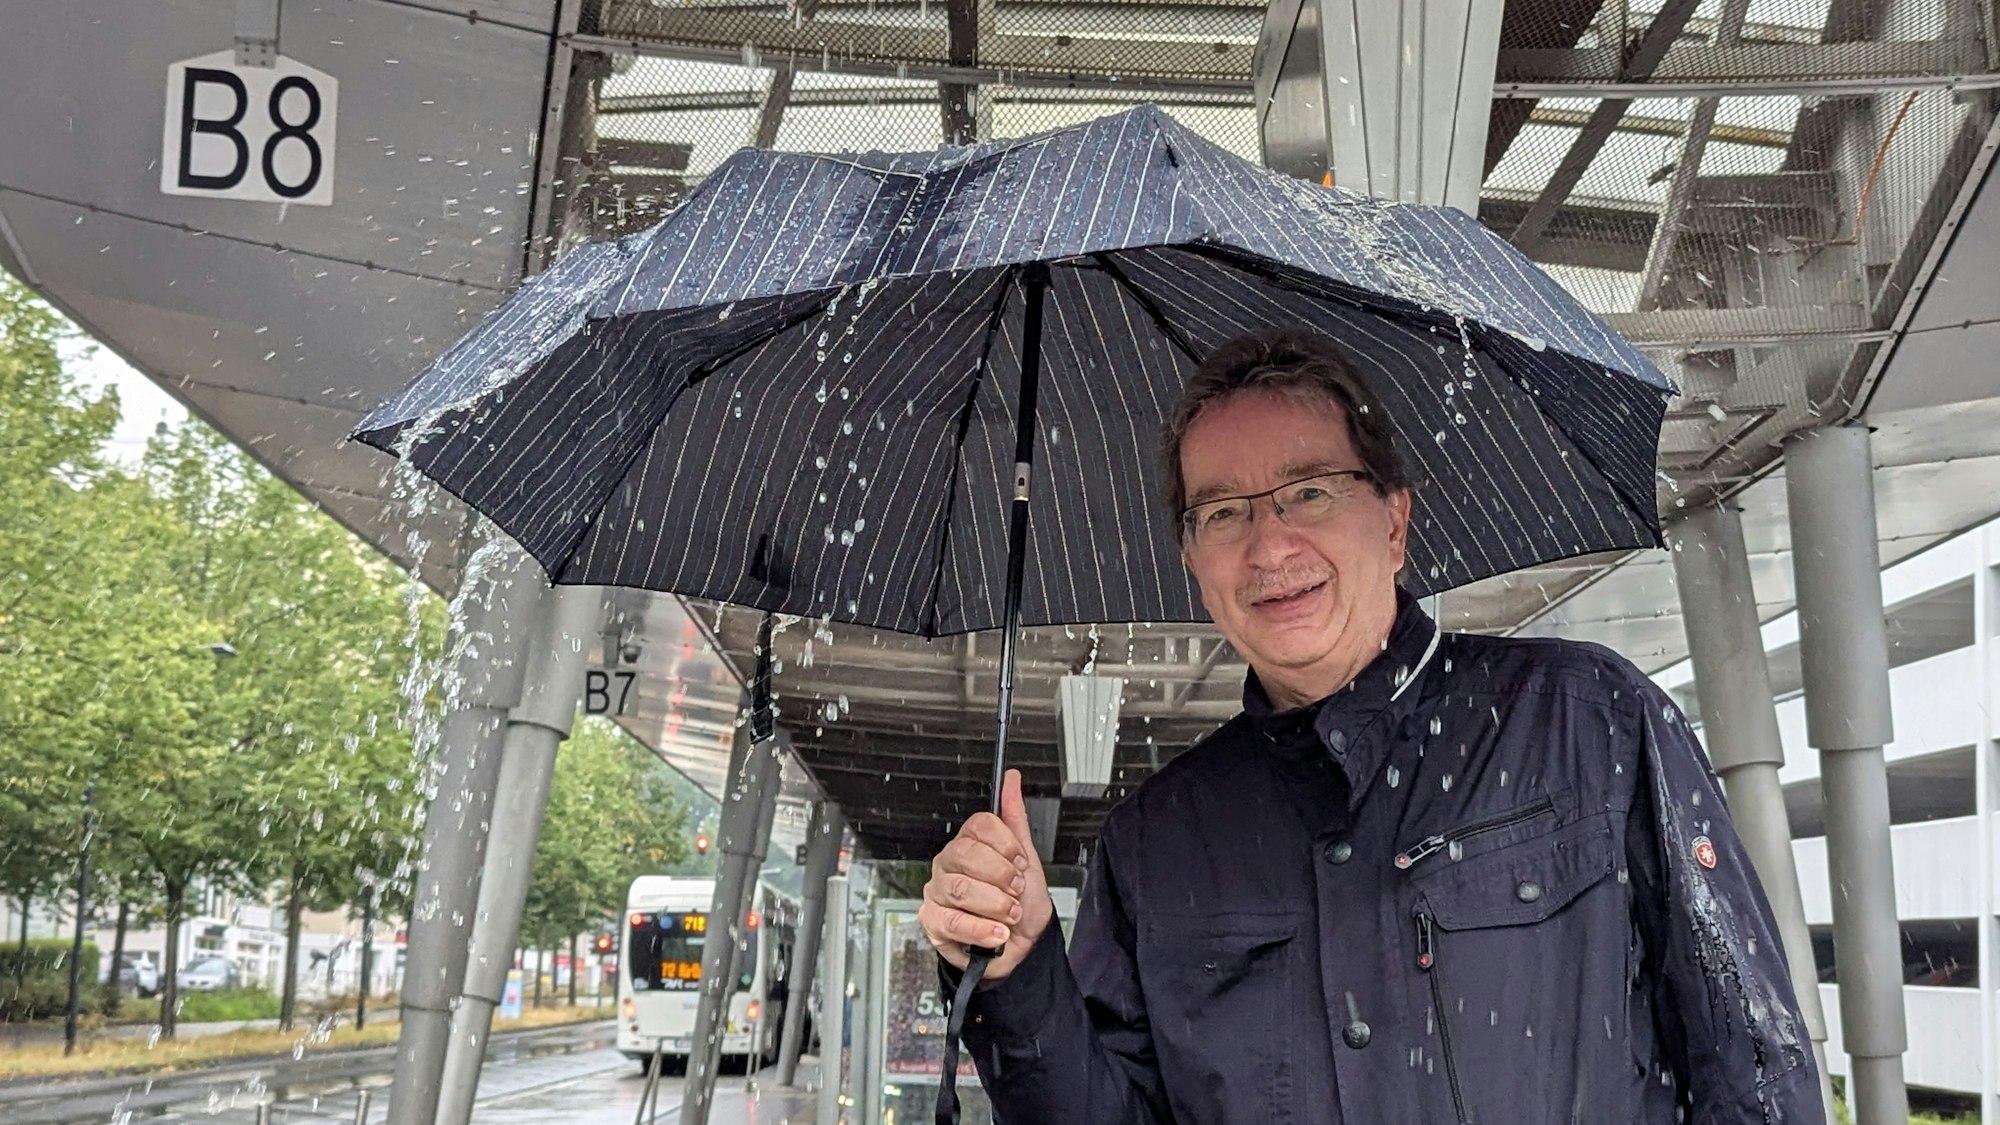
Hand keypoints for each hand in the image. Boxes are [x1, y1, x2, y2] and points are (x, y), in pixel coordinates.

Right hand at [919, 769, 1053, 984]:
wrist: (1022, 948)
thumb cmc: (1022, 905)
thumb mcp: (1026, 861)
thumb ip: (1015, 820)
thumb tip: (1012, 778)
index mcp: (969, 844)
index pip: (978, 826)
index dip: (1005, 845)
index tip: (1020, 862)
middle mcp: (948, 864)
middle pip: (966, 854)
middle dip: (1001, 877)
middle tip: (1015, 892)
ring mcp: (937, 892)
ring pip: (959, 888)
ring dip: (995, 905)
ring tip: (1010, 915)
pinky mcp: (932, 922)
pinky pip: (952, 921)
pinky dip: (981, 929)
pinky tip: (997, 933)